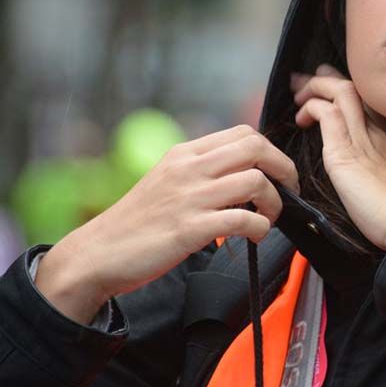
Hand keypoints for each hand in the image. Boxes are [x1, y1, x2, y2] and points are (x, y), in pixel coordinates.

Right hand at [35, 124, 299, 323]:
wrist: (98, 253)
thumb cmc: (137, 222)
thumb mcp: (166, 180)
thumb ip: (200, 171)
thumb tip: (243, 172)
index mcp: (184, 153)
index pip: (243, 133)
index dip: (271, 152)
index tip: (277, 174)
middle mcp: (188, 169)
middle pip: (256, 147)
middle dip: (283, 169)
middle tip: (287, 192)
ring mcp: (189, 198)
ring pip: (256, 181)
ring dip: (274, 203)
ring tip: (267, 218)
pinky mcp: (190, 229)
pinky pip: (244, 219)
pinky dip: (260, 228)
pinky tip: (254, 236)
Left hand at [291, 64, 385, 250]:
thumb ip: (380, 175)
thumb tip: (364, 180)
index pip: (366, 103)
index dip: (345, 91)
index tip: (328, 92)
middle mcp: (380, 131)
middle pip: (354, 88)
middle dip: (326, 80)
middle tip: (305, 83)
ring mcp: (364, 138)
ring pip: (340, 91)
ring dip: (316, 87)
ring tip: (299, 95)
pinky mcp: (345, 152)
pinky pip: (327, 113)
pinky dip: (311, 107)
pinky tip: (302, 119)